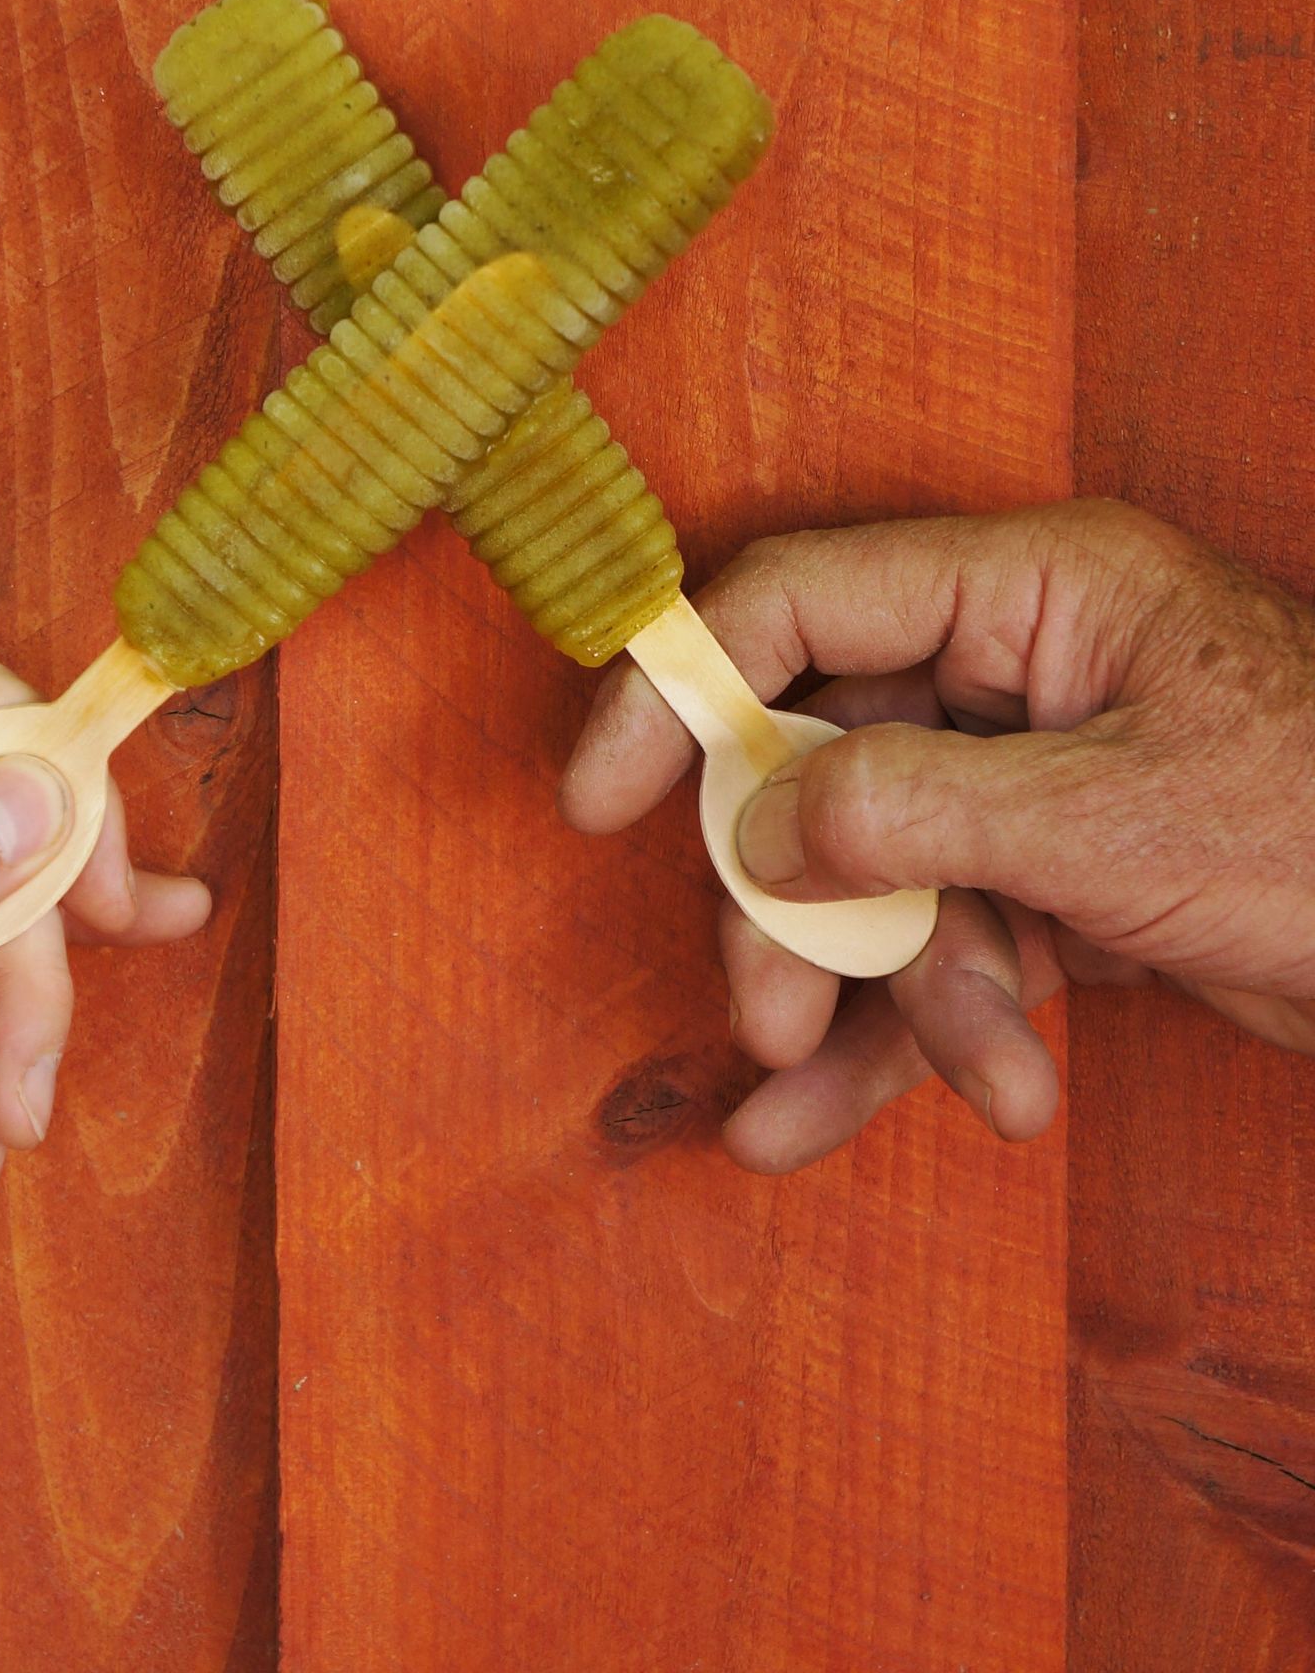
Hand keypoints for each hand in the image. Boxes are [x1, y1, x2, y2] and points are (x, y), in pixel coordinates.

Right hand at [561, 501, 1314, 1172]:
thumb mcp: (1118, 820)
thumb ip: (917, 808)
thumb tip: (759, 825)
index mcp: (1030, 592)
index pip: (794, 606)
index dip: (676, 692)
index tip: (596, 802)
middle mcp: (1015, 671)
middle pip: (818, 765)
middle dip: (796, 907)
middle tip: (768, 1011)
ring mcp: (1031, 780)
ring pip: (878, 877)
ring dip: (895, 998)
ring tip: (945, 1090)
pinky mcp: (1059, 881)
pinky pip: (943, 944)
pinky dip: (914, 1032)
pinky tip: (844, 1121)